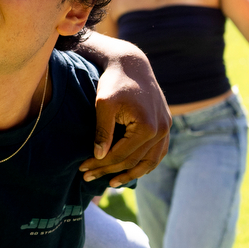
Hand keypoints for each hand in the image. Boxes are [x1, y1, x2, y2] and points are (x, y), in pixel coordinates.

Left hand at [79, 47, 170, 184]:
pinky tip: (131, 170)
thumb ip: (103, 131)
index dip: (99, 164)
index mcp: (148, 127)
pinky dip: (145, 164)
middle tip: (87, 176)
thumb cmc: (114, 82)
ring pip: (150, 161)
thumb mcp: (104, 104)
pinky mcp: (165, 126)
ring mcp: (167, 129)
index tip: (82, 168)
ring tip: (111, 182)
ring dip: (130, 174)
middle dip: (109, 170)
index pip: (120, 155)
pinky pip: (158, 152)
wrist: (131, 65)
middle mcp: (162, 130)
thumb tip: (100, 156)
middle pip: (133, 161)